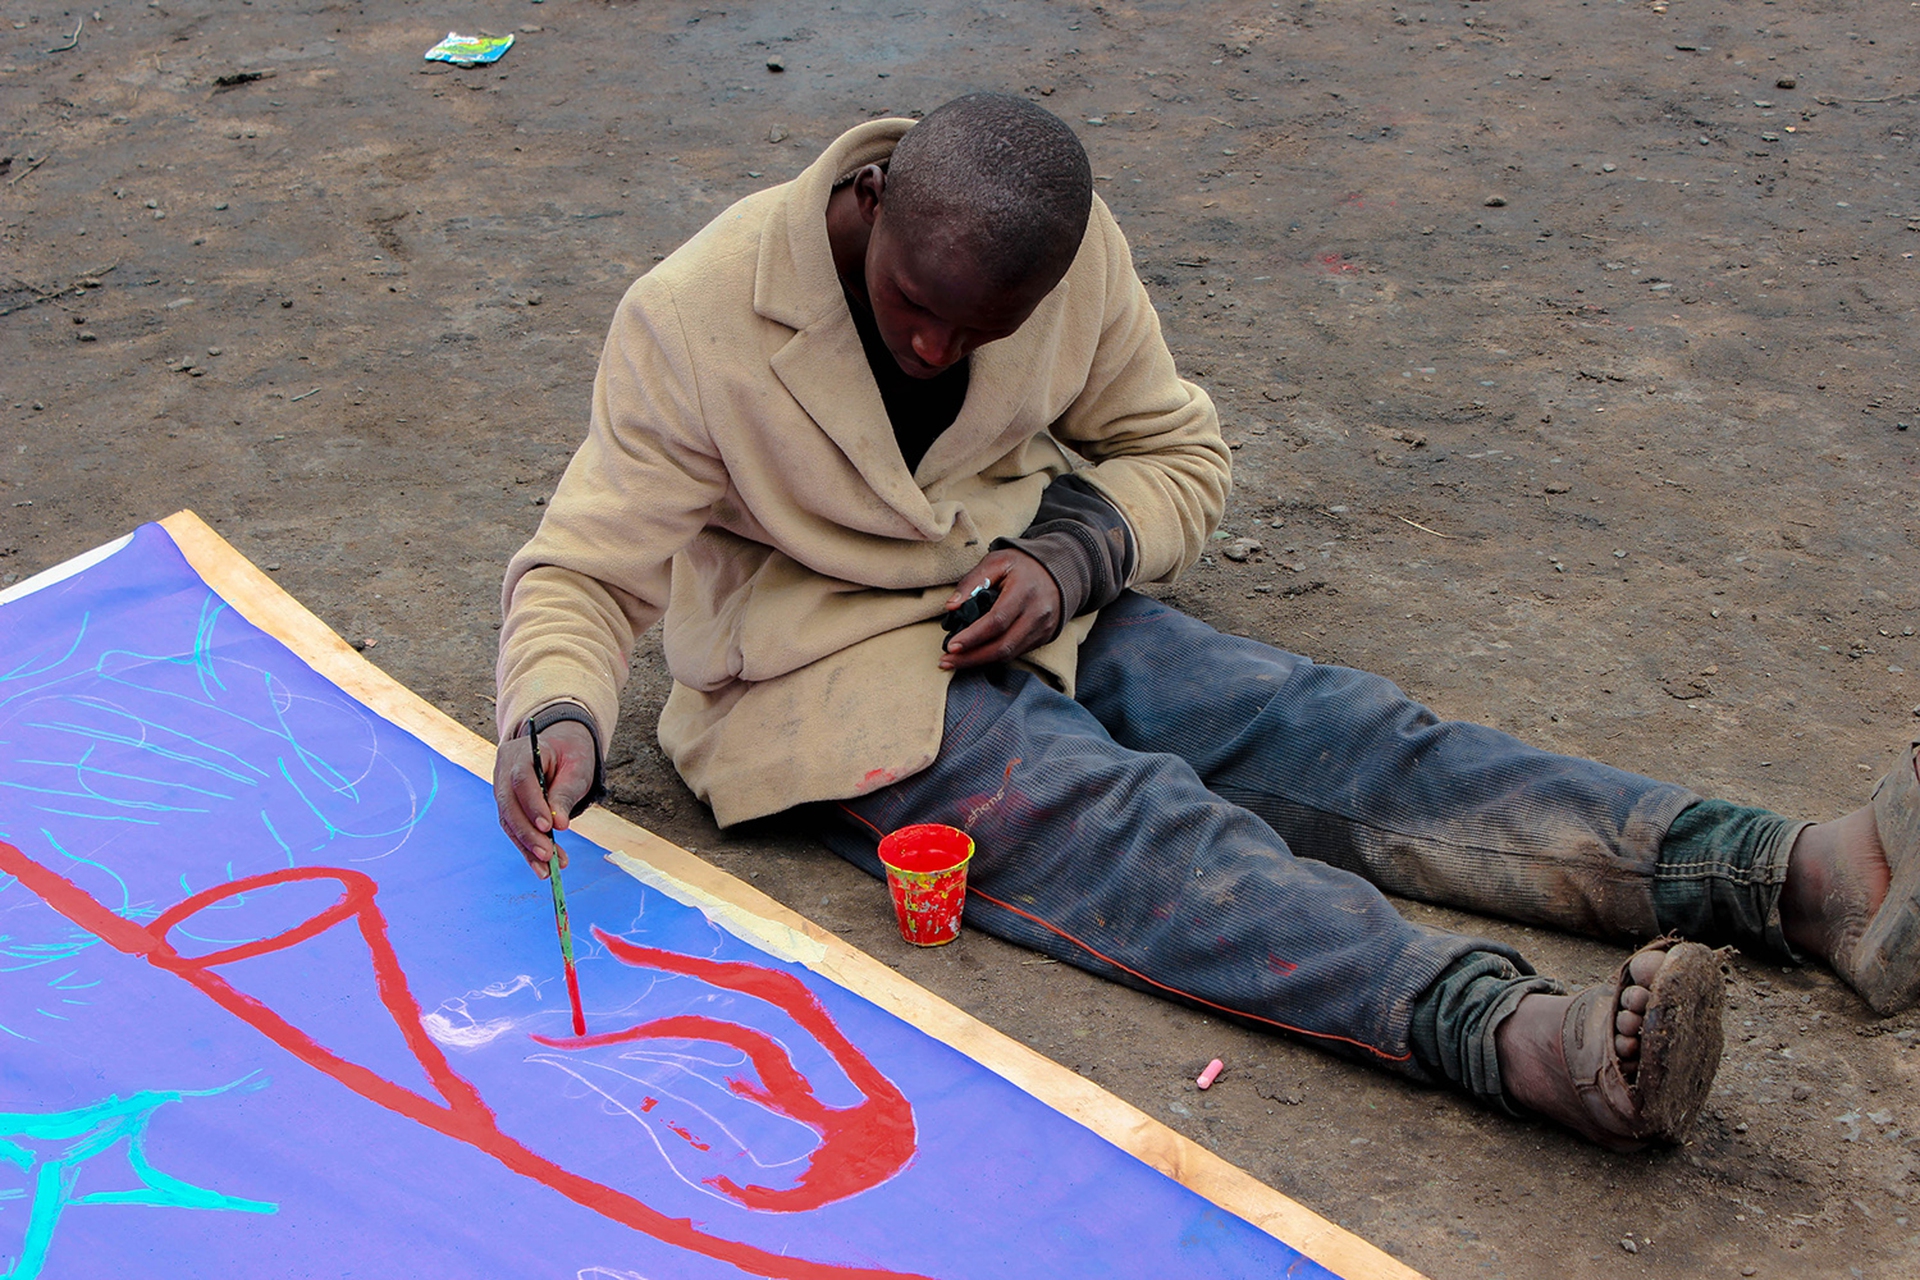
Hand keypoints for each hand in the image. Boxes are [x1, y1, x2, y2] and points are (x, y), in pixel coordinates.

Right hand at [493, 717, 596, 878]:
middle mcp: (504, 770)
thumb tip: (559, 825)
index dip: (533, 805)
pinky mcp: (507, 806)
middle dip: (528, 834)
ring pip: (509, 822)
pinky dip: (527, 849)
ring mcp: (501, 789)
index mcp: (521, 752)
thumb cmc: (570, 755)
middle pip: (510, 805)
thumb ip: (566, 793)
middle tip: (548, 856)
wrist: (561, 747)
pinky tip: (541, 867)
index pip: (522, 779)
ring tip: (547, 869)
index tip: (548, 827)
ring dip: (528, 848)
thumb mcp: (576, 768)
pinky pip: (514, 829)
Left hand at [938, 548, 1061, 670]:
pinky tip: (976, 656)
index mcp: (1024, 591)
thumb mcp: (996, 561)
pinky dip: (994, 658)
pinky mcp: (1043, 637)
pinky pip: (1016, 653)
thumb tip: (952, 606)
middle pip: (1003, 645)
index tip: (951, 646)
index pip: (997, 621)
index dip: (973, 636)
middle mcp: (1037, 613)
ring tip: (956, 662)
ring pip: (1009, 654)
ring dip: (980, 662)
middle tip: (946, 661)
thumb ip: (972, 581)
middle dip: (972, 658)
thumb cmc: (1023, 565)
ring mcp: (1042, 628)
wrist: (1059, 571)